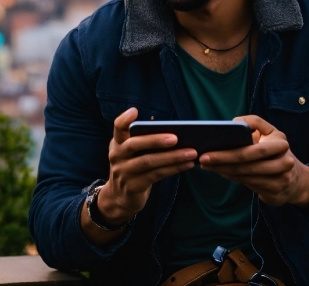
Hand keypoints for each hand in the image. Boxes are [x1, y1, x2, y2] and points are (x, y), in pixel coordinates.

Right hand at [97, 108, 196, 224]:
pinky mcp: (133, 187)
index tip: (135, 111)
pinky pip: (156, 175)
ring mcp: (123, 172)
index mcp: (117, 142)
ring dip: (172, 157)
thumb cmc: (133, 166)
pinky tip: (187, 164)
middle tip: (176, 137)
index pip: (117, 127)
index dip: (124, 119)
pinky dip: (174, 168)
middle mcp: (117, 156)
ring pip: (149, 162)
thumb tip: (175, 131)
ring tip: (191, 152)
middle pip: (134, 145)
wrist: (120, 197)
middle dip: (155, 140)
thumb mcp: (132, 152)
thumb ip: (144, 140)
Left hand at [198, 115, 308, 206]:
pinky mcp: (277, 192)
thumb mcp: (269, 133)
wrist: (296, 180)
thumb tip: (232, 123)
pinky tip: (221, 172)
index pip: (254, 147)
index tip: (210, 146)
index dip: (230, 149)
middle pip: (248, 162)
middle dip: (223, 160)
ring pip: (247, 174)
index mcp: (280, 141)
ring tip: (207, 165)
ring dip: (224, 170)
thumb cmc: (274, 151)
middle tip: (203, 159)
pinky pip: (249, 184)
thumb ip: (253, 123)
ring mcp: (282, 178)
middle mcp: (284, 160)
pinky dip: (233, 177)